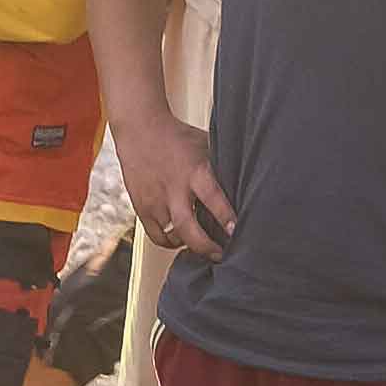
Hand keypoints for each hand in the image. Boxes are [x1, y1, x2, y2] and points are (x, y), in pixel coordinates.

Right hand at [119, 117, 233, 260]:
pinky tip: (182, 240)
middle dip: (206, 246)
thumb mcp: (206, 145)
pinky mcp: (142, 208)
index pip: (212, 197)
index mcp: (193, 170)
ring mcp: (155, 201)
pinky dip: (171, 243)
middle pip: (187, 226)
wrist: (140, 130)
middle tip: (221, 255)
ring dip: (190, 246)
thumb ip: (220, 168)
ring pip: (173, 236)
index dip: (226, 217)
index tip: (237, 232)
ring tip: (204, 248)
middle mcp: (173, 188)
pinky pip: (157, 237)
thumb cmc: (178, 138)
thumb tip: (246, 187)